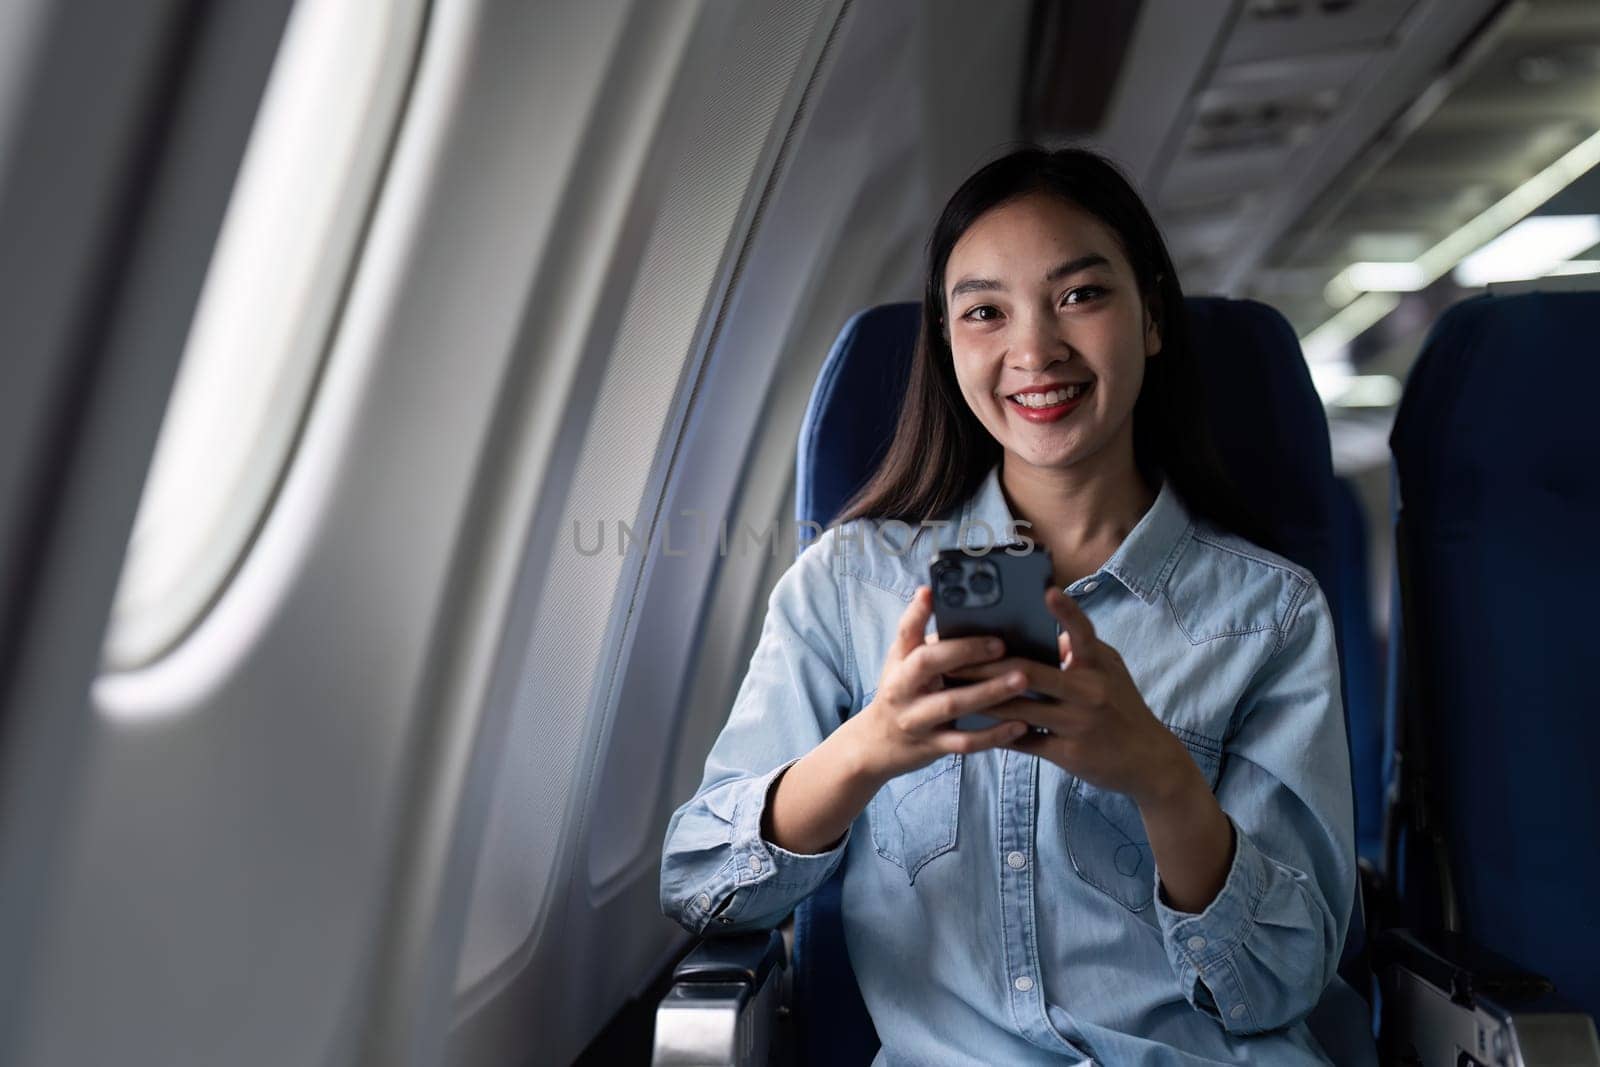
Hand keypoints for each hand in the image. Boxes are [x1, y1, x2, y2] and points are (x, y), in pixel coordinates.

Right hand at [850, 585, 1031, 783]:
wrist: (876, 744)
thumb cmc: (901, 693)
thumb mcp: (902, 663)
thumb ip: (923, 637)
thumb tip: (945, 599)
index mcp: (899, 662)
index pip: (905, 632)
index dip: (917, 611)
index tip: (932, 592)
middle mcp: (902, 688)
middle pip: (929, 663)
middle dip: (965, 651)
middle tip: (1001, 644)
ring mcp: (915, 718)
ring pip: (952, 704)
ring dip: (989, 692)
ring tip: (1021, 680)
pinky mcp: (931, 746)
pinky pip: (965, 742)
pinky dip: (994, 735)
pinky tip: (1021, 725)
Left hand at [954, 587, 1195, 807]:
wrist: (1148, 761)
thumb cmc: (1123, 707)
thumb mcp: (1110, 671)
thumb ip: (1080, 650)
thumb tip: (1046, 631)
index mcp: (1098, 666)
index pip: (1082, 632)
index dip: (1066, 611)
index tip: (1046, 591)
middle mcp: (1089, 691)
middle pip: (1028, 672)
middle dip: (985, 664)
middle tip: (952, 655)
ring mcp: (1077, 723)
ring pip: (1018, 708)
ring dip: (981, 697)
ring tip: (950, 687)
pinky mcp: (1067, 752)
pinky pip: (1023, 741)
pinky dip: (996, 732)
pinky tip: (971, 723)